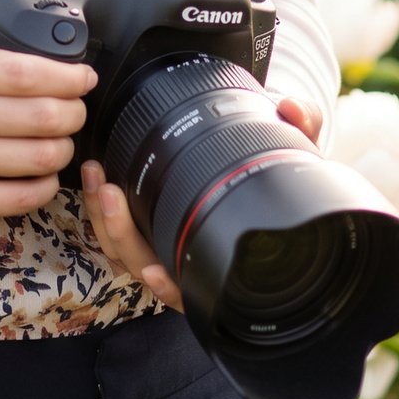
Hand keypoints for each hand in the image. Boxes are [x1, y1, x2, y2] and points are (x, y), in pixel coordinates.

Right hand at [0, 0, 95, 228]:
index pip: (25, 73)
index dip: (69, 76)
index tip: (84, 75)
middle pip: (41, 117)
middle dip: (74, 111)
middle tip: (78, 105)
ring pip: (36, 159)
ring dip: (64, 148)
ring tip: (64, 136)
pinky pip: (17, 200)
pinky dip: (43, 186)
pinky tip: (43, 172)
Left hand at [79, 93, 324, 313]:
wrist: (263, 164)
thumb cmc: (276, 173)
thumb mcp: (296, 152)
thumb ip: (302, 127)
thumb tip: (292, 108)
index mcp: (225, 256)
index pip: (198, 290)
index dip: (174, 289)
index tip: (155, 270)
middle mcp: (192, 259)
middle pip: (145, 267)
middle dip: (121, 234)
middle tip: (111, 192)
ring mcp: (165, 244)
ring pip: (123, 250)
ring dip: (104, 218)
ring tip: (98, 178)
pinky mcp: (146, 225)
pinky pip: (117, 235)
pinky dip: (101, 216)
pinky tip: (97, 189)